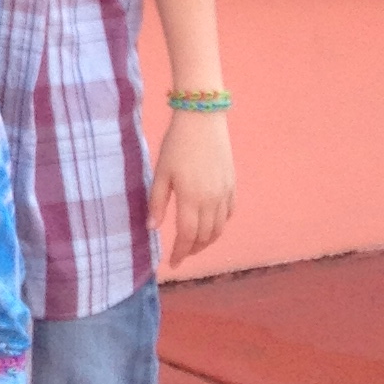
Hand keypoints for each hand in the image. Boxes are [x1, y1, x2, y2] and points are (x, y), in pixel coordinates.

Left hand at [152, 108, 235, 267]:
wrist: (203, 119)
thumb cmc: (177, 144)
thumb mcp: (161, 172)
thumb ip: (156, 202)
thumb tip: (151, 228)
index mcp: (191, 199)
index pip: (187, 236)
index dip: (180, 252)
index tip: (173, 264)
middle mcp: (212, 200)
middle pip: (205, 236)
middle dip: (193, 249)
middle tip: (182, 254)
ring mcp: (225, 193)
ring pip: (219, 228)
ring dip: (207, 240)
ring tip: (194, 244)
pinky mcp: (232, 184)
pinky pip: (229, 213)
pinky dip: (221, 225)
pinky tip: (211, 225)